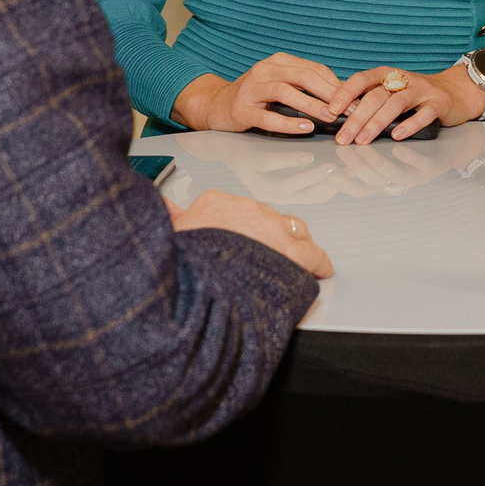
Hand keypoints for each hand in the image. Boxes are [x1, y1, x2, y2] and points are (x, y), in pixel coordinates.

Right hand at [169, 187, 333, 278]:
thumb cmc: (181, 262)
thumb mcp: (171, 233)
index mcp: (216, 202)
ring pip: (293, 230)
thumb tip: (163, 206)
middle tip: (272, 252)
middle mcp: (246, 209)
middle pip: (268, 218)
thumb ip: (173, 216)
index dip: (248, 228)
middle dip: (271, 236)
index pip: (241, 209)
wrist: (192, 283)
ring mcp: (270, 227)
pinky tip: (321, 270)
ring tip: (296, 259)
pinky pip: (313, 255)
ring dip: (294, 245)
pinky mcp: (288, 250)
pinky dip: (318, 263)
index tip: (248, 237)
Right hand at [176, 52, 345, 134]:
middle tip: (349, 110)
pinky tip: (305, 129)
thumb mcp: (280, 83)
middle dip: (330, 93)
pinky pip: (268, 117)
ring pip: (286, 92)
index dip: (337, 84)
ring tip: (331, 117)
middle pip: (304, 76)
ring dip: (312, 105)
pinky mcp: (241, 110)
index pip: (315, 69)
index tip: (355, 100)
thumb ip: (304, 85)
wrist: (215, 105)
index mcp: (279, 61)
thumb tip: (342, 95)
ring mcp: (251, 89)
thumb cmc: (255, 96)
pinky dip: (288, 122)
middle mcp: (265, 70)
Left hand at [327, 63, 484, 144]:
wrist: (454, 91)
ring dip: (377, 123)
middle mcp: (403, 79)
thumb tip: (337, 113)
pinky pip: (423, 114)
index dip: (345, 93)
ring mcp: (422, 90)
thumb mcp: (391, 90)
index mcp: (387, 74)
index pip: (361, 79)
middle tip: (343, 138)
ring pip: (395, 104)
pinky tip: (397, 135)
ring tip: (363, 140)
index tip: (331, 110)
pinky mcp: (438, 104)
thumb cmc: (415, 95)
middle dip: (356, 118)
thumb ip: (369, 98)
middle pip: (375, 96)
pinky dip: (409, 124)